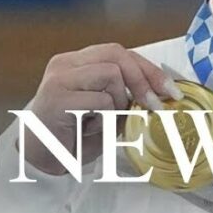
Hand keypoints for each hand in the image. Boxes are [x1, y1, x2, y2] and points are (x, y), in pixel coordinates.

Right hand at [21, 43, 181, 174]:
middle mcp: (65, 63)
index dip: (148, 69)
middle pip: (117, 54)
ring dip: (119, 103)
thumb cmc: (75, 136)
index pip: (119, 52)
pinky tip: (88, 130)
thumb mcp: (108, 110)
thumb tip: (162, 91)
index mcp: (77, 61)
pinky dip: (104, 119)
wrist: (42, 161)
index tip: (171, 90)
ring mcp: (58, 78)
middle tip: (155, 106)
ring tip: (103, 122)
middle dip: (143, 80)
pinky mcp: (56, 98)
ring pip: (111, 75)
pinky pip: (100, 101)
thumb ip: (126, 94)